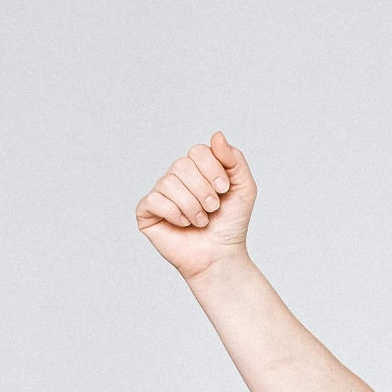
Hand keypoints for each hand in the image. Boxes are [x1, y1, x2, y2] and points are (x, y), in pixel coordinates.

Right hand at [135, 132, 256, 280]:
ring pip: (168, 183)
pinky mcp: (147, 212)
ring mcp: (160, 194)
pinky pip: (154, 200)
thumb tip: (217, 135)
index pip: (198, 151)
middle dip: (203, 190)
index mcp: (197, 168)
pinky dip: (174, 213)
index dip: (212, 169)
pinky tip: (183, 224)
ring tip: (201, 221)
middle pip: (182, 166)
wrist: (220, 256)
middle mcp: (176, 177)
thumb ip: (234, 159)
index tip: (224, 190)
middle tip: (213, 208)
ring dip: (191, 206)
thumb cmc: (230, 224)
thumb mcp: (244, 188)